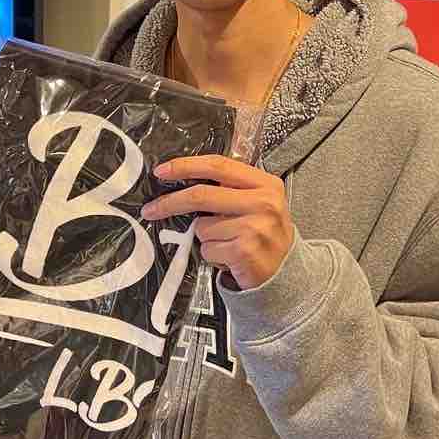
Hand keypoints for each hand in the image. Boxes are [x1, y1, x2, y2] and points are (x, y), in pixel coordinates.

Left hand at [141, 155, 293, 289]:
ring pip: (202, 226)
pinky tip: (229, 256)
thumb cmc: (264, 234)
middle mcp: (263, 202)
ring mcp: (255, 227)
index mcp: (265, 183)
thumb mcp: (257, 203)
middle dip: (170, 202)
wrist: (286, 273)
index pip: (218, 165)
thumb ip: (229, 188)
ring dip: (205, 237)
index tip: (162, 171)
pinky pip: (208, 248)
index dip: (185, 166)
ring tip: (227, 242)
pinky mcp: (244, 251)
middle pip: (202, 195)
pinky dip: (212, 254)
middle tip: (151, 209)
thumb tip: (182, 180)